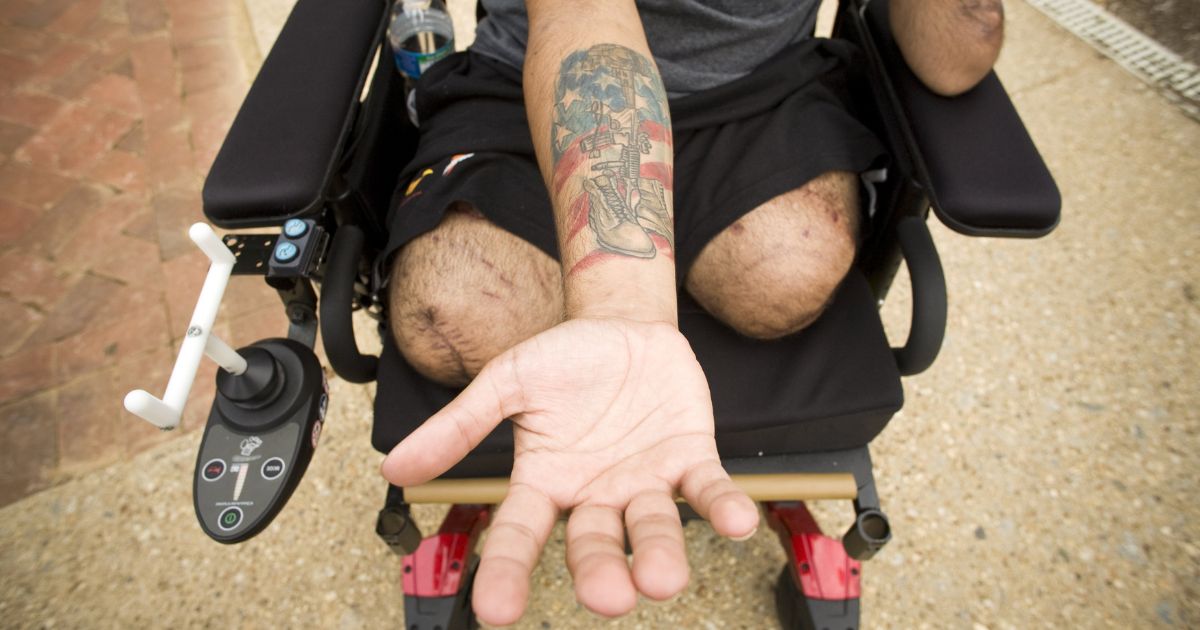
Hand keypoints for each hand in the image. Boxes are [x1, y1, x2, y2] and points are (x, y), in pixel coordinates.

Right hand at [381, 318, 758, 624]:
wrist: (623, 323)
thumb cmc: (564, 359)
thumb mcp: (507, 382)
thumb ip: (460, 427)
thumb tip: (395, 467)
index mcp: (546, 480)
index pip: (522, 533)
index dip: (508, 571)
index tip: (496, 610)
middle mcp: (595, 493)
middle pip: (593, 543)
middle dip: (600, 572)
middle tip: (607, 596)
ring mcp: (645, 479)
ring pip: (652, 526)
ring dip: (660, 552)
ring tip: (664, 580)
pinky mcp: (689, 457)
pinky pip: (707, 489)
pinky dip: (723, 507)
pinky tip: (738, 523)